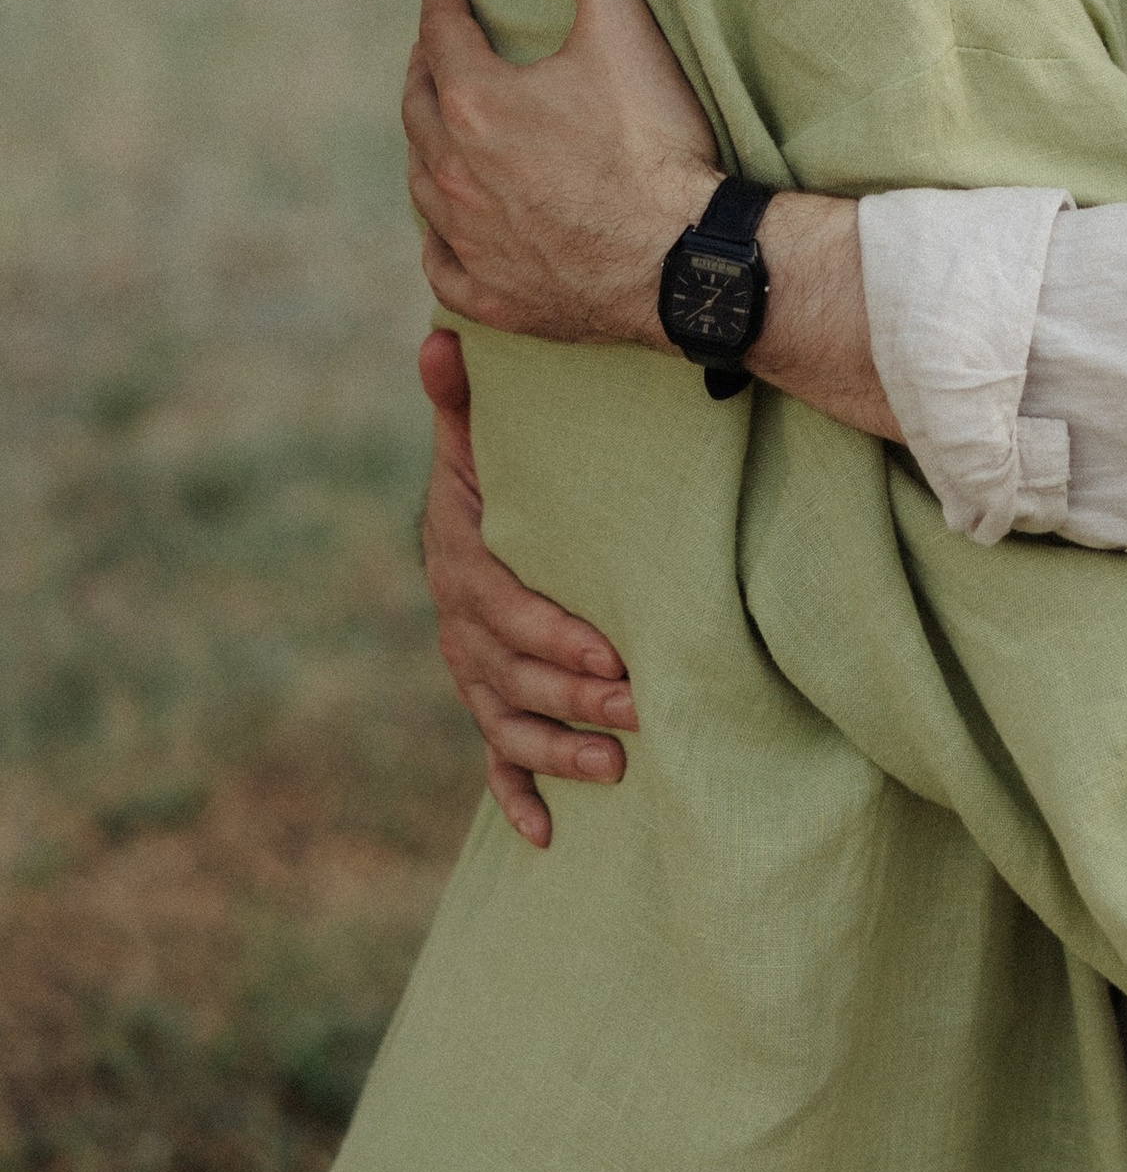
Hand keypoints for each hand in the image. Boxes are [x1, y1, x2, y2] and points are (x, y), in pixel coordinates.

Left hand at [405, 0, 718, 345]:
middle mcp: (454, 170)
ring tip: (437, 128)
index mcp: (474, 100)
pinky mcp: (494, 293)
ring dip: (425, 147)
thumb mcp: (623, 28)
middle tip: (435, 50)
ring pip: (421, 183)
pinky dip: (439, 240)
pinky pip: (442, 264)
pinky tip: (446, 230)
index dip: (441, 3)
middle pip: (417, 106)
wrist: (685, 262)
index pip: (441, 34)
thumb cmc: (656, 144)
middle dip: (424, 69)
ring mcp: (470, 238)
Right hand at [417, 329, 635, 848]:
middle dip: (573, 699)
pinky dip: (515, 799)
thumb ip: (465, 398)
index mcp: (461, 560)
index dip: (552, 635)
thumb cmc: (496, 471)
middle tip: (640, 711)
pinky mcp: (486, 702)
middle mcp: (459, 622)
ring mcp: (470, 668)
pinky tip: (549, 836)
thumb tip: (440, 335)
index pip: (503, 607)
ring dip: (554, 752)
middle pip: (510, 674)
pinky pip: (490, 759)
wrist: (476, 514)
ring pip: (503, 722)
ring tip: (614, 768)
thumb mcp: (480, 435)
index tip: (612, 653)